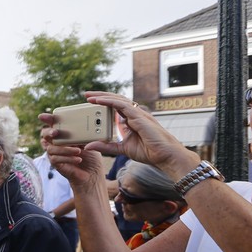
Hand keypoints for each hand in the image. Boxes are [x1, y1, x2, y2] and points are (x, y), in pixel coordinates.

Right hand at [38, 114, 108, 191]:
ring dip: (65, 149)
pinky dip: (68, 158)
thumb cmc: (91, 157)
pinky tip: (78, 159)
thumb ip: (82, 136)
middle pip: (45, 135)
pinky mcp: (55, 163)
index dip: (47, 119)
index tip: (43, 117)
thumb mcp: (88, 143)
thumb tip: (78, 130)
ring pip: (51, 148)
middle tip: (56, 132)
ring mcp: (54, 153)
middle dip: (49, 132)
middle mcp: (56, 143)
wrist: (92, 174)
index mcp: (63, 134)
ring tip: (78, 151)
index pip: (52, 124)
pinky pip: (55, 159)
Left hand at [41, 92, 198, 180]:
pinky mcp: (139, 116)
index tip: (90, 102)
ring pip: (118, 99)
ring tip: (89, 96)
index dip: (104, 103)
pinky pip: (122, 105)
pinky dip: (109, 101)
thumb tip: (89, 146)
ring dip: (103, 96)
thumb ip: (106, 147)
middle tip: (86, 95)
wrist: (165, 156)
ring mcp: (137, 114)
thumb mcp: (121, 149)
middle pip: (115, 100)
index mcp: (131, 121)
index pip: (115, 107)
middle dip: (100, 96)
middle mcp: (134, 115)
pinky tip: (99, 101)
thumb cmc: (149, 152)